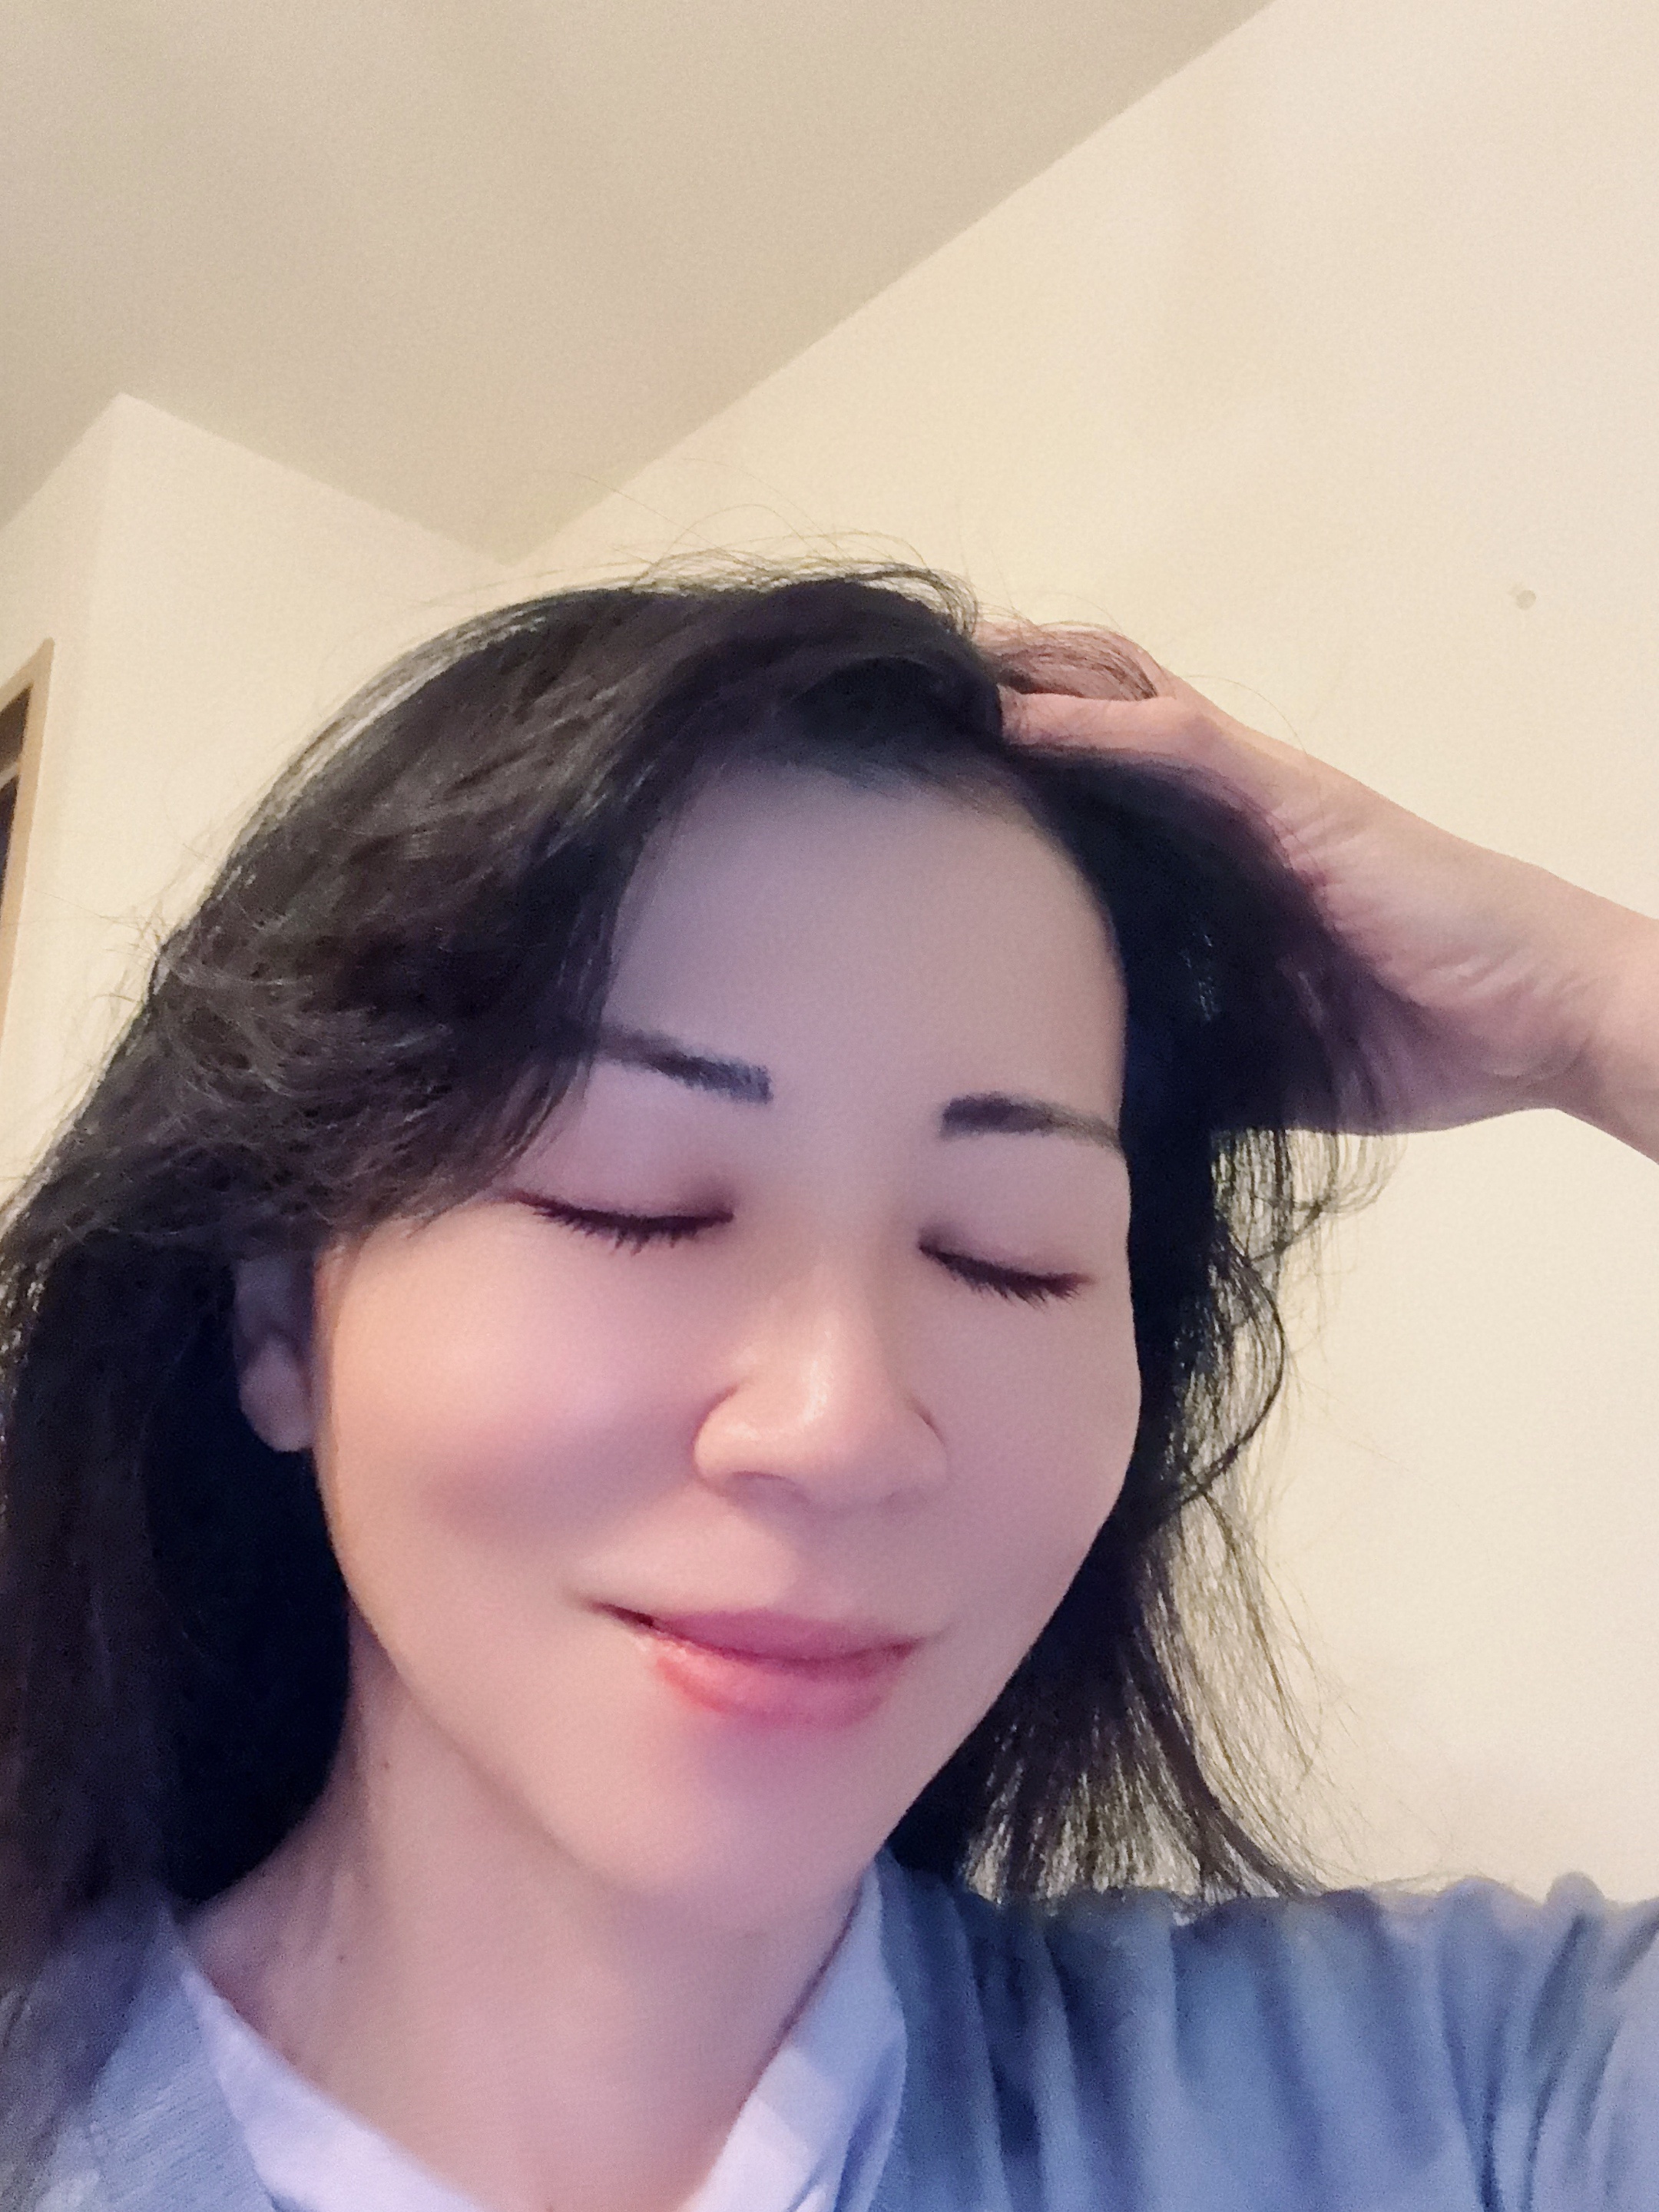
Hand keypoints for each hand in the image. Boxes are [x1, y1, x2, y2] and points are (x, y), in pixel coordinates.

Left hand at [983, 624, 1658, 1156]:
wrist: (1538, 1020)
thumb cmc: (1417, 1038)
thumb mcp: (1261, 1059)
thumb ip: (1182, 1046)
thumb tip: (1087, 1095)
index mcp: (1220, 860)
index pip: (1108, 787)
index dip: (1024, 768)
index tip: (928, 777)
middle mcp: (1230, 806)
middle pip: (1104, 715)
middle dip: (1009, 699)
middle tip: (907, 700)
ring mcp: (1261, 791)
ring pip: (1126, 699)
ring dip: (1032, 681)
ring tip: (936, 672)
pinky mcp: (1292, 796)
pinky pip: (1181, 737)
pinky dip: (1096, 723)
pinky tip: (1018, 716)